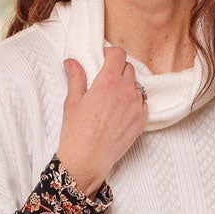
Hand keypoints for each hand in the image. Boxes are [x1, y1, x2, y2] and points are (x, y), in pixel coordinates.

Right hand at [58, 43, 147, 196]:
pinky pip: (143, 103)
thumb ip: (76, 78)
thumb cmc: (77, 132)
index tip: (105, 57)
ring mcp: (136, 107)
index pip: (119, 55)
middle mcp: (126, 92)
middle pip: (129, 68)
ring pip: (137, 85)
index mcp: (108, 82)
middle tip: (107, 77)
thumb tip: (72, 62)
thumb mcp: (72, 101)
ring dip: (127, 85)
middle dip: (118, 69)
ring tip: (114, 96)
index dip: (111, 53)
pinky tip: (122, 110)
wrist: (87, 160)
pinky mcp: (141, 121)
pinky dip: (135, 102)